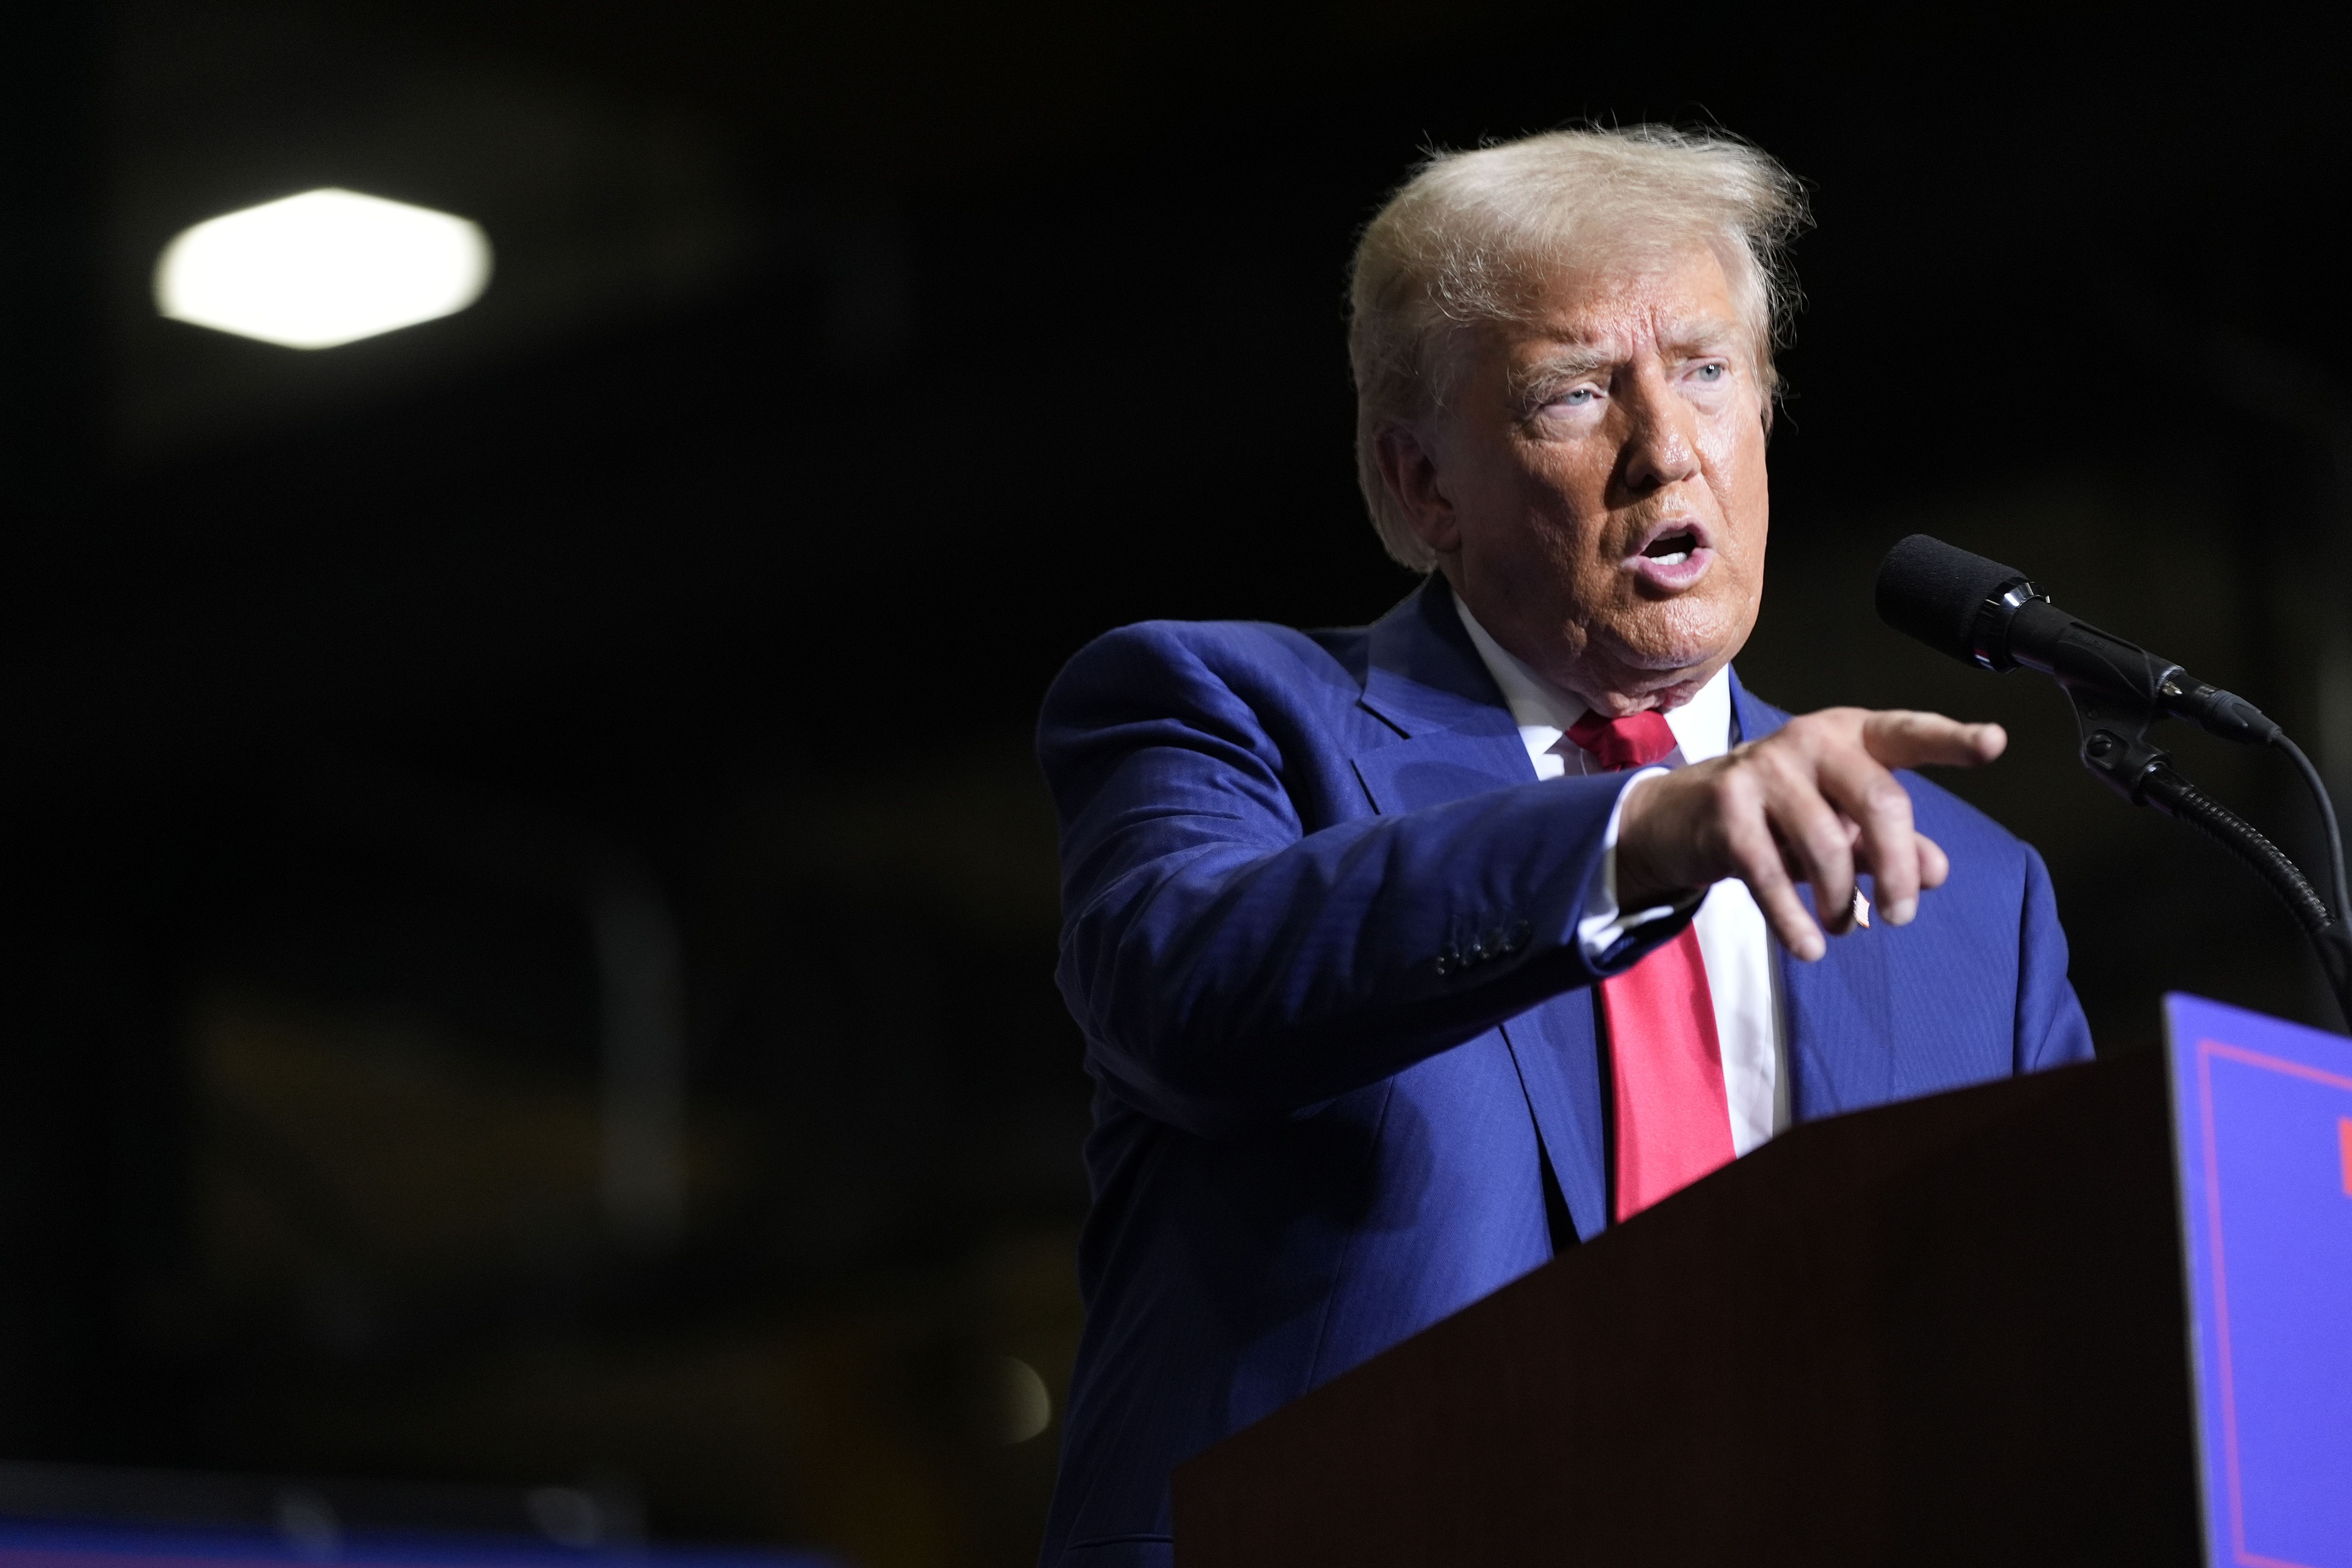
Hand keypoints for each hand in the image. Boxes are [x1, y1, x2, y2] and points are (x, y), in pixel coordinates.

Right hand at [1612, 709, 2006, 960]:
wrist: (1682, 815)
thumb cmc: (1780, 816)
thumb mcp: (1842, 825)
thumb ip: (1891, 843)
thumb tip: (1935, 871)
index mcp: (1850, 735)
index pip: (1909, 733)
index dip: (1953, 740)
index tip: (1996, 743)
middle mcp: (1811, 740)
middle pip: (1880, 801)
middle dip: (1897, 870)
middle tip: (1900, 916)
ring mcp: (1765, 770)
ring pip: (1828, 844)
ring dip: (1841, 900)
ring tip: (1843, 927)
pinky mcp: (1728, 808)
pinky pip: (1772, 875)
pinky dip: (1795, 920)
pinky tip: (1809, 948)